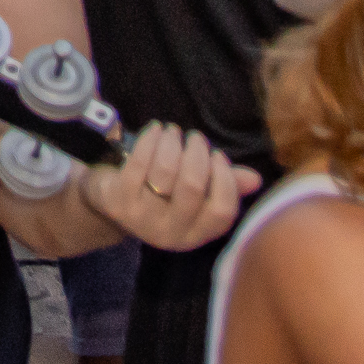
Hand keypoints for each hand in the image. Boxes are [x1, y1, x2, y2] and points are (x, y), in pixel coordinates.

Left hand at [76, 123, 256, 250]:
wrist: (107, 203)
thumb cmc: (159, 194)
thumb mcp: (192, 196)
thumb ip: (225, 186)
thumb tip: (256, 179)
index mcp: (195, 234)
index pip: (222, 212)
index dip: (224, 179)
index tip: (217, 156)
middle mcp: (170, 233)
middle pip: (193, 186)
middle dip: (197, 153)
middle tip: (194, 138)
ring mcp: (143, 219)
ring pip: (166, 171)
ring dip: (173, 143)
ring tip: (173, 132)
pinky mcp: (119, 201)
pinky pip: (139, 163)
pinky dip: (151, 140)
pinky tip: (155, 130)